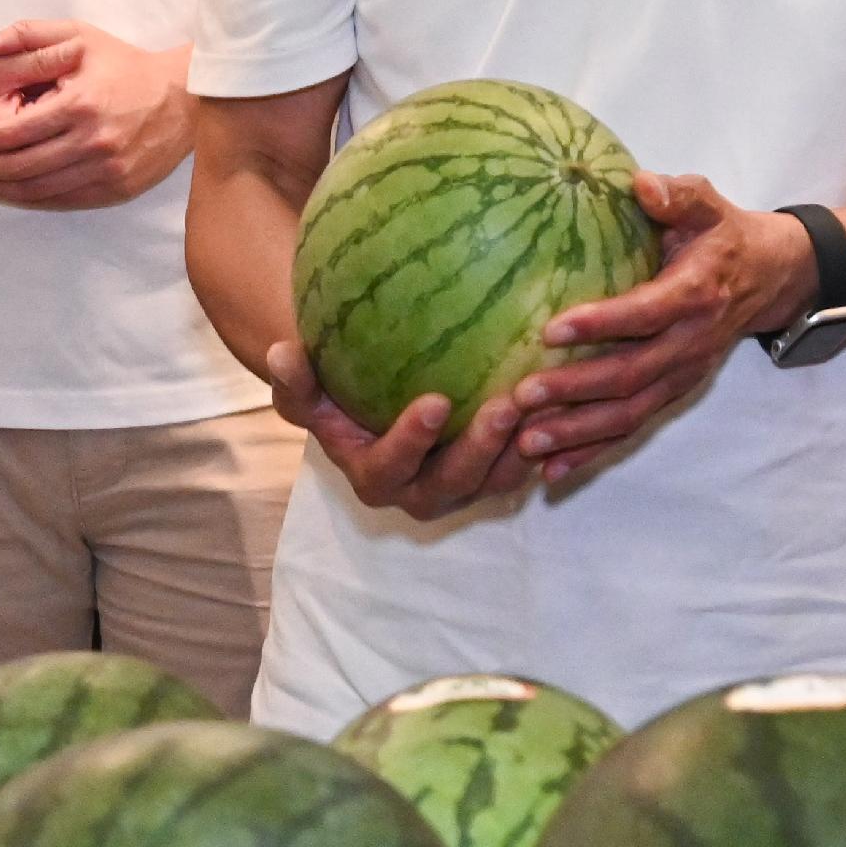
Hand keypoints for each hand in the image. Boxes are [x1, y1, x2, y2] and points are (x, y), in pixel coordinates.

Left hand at [0, 21, 195, 209]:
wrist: (182, 97)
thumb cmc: (124, 64)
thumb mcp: (79, 36)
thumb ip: (27, 35)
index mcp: (79, 104)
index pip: (15, 132)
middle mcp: (93, 142)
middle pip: (23, 166)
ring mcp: (108, 170)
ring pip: (42, 190)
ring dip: (5, 189)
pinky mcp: (119, 188)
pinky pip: (67, 201)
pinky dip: (36, 200)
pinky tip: (18, 192)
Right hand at [260, 335, 533, 520]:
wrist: (372, 409)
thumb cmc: (335, 395)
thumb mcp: (307, 391)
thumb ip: (295, 379)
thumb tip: (282, 352)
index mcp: (375, 477)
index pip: (392, 468)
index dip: (412, 441)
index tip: (434, 401)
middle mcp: (422, 494)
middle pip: (456, 483)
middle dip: (482, 448)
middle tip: (507, 403)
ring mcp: (463, 489)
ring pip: (499, 479)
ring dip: (522, 446)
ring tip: (544, 400)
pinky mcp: (495, 474)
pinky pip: (524, 463)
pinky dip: (544, 438)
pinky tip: (563, 395)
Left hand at [501, 174, 812, 474]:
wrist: (772, 278)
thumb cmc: (723, 234)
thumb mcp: (708, 203)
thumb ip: (677, 195)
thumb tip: (640, 183)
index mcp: (695, 294)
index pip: (648, 312)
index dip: (604, 323)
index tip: (551, 329)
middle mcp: (691, 343)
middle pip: (632, 376)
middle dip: (576, 390)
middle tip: (522, 397)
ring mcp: (683, 375)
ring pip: (629, 413)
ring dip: (578, 433)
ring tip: (527, 443)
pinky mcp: (673, 393)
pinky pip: (632, 429)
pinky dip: (592, 453)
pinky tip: (549, 472)